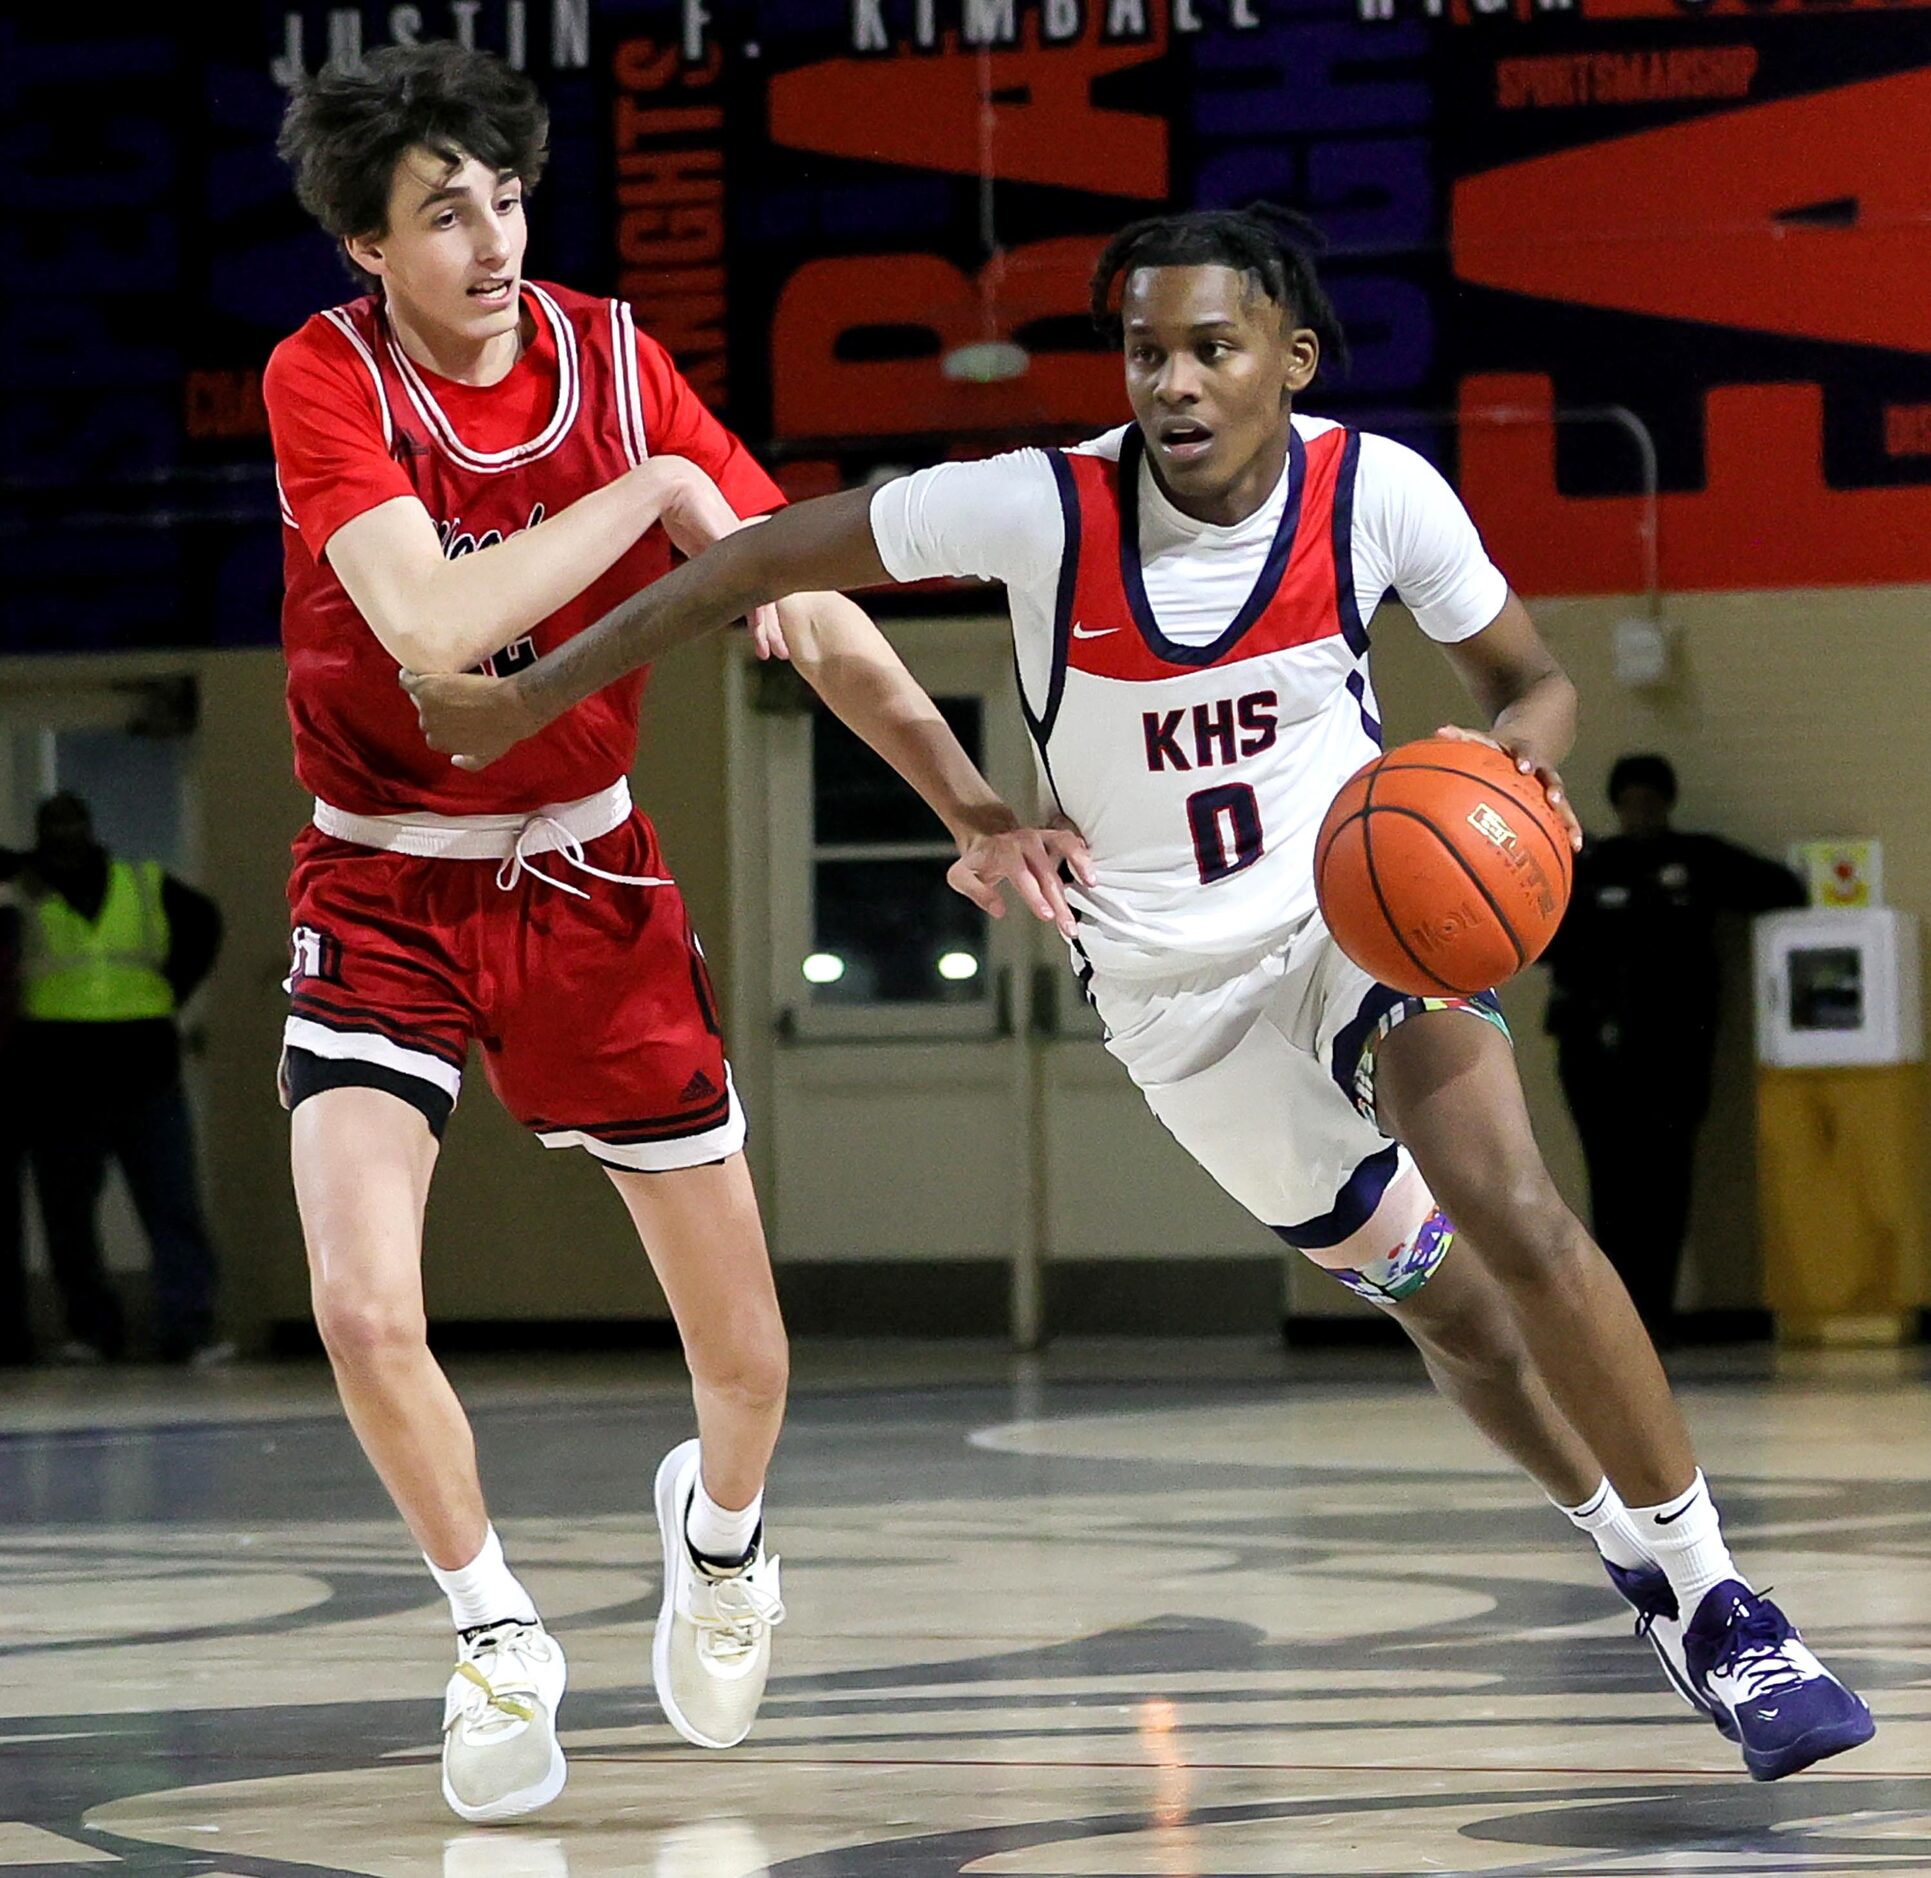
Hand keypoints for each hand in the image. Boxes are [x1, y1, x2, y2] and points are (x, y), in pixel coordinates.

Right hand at [400, 669, 544, 770]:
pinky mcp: (425, 687)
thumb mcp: (487, 755)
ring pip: (417, 695)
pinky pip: (408, 681)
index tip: (454, 713)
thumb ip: (469, 763)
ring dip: (426, 689)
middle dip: (437, 706)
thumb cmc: (503, 731)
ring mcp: (425, 707)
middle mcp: (428, 727)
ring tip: (439, 682)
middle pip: (426, 714)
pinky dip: (408, 676)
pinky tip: (412, 672)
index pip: (434, 732)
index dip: (444, 721)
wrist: (510, 707)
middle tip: (454, 695)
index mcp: (439, 744)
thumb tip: (454, 760)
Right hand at [643, 459, 785, 661]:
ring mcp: (747, 558)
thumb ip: (707, 565)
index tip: (771, 639)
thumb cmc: (685, 513)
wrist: (678, 488)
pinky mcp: (738, 561)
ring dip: (768, 629)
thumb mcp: (700, 547)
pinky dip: (756, 617)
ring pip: (765, 600)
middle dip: (774, 628)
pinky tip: (759, 634)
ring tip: (772, 653)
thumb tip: (701, 584)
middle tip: (782, 653)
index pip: (762, 591)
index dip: (766, 616)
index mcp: (744, 557)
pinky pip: (751, 593)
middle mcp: (751, 558)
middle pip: (770, 599)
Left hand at [946, 815, 1097, 940]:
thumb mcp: (961, 876)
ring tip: (1091, 884)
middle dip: (1060, 901)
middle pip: (1047, 872)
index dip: (1036, 897)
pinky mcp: (1051, 836)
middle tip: (1068, 926)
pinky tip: (1090, 871)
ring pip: (1064, 847)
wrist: (984, 833)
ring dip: (1080, 864)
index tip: (1047, 916)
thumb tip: (999, 910)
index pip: (1022, 875)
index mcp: (1004, 852)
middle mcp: (1025, 842)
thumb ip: (978, 893)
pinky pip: (1070, 840)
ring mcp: (1040, 836)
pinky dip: (1082, 853)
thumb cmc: (977, 860)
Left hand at [1436, 723, 1582, 851]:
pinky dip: (1569, 829)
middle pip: (1549, 775)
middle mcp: (1541, 768)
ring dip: (1567, 817)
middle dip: (1552, 787)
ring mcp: (1549, 784)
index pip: (1524, 752)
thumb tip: (1439, 732)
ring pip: (1562, 800)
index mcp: (1523, 751)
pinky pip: (1565, 815)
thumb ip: (1463, 737)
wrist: (1534, 735)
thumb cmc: (1499, 745)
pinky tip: (1575, 848)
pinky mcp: (1554, 798)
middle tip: (1553, 798)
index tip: (1523, 767)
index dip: (1524, 758)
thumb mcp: (1485, 738)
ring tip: (1574, 838)